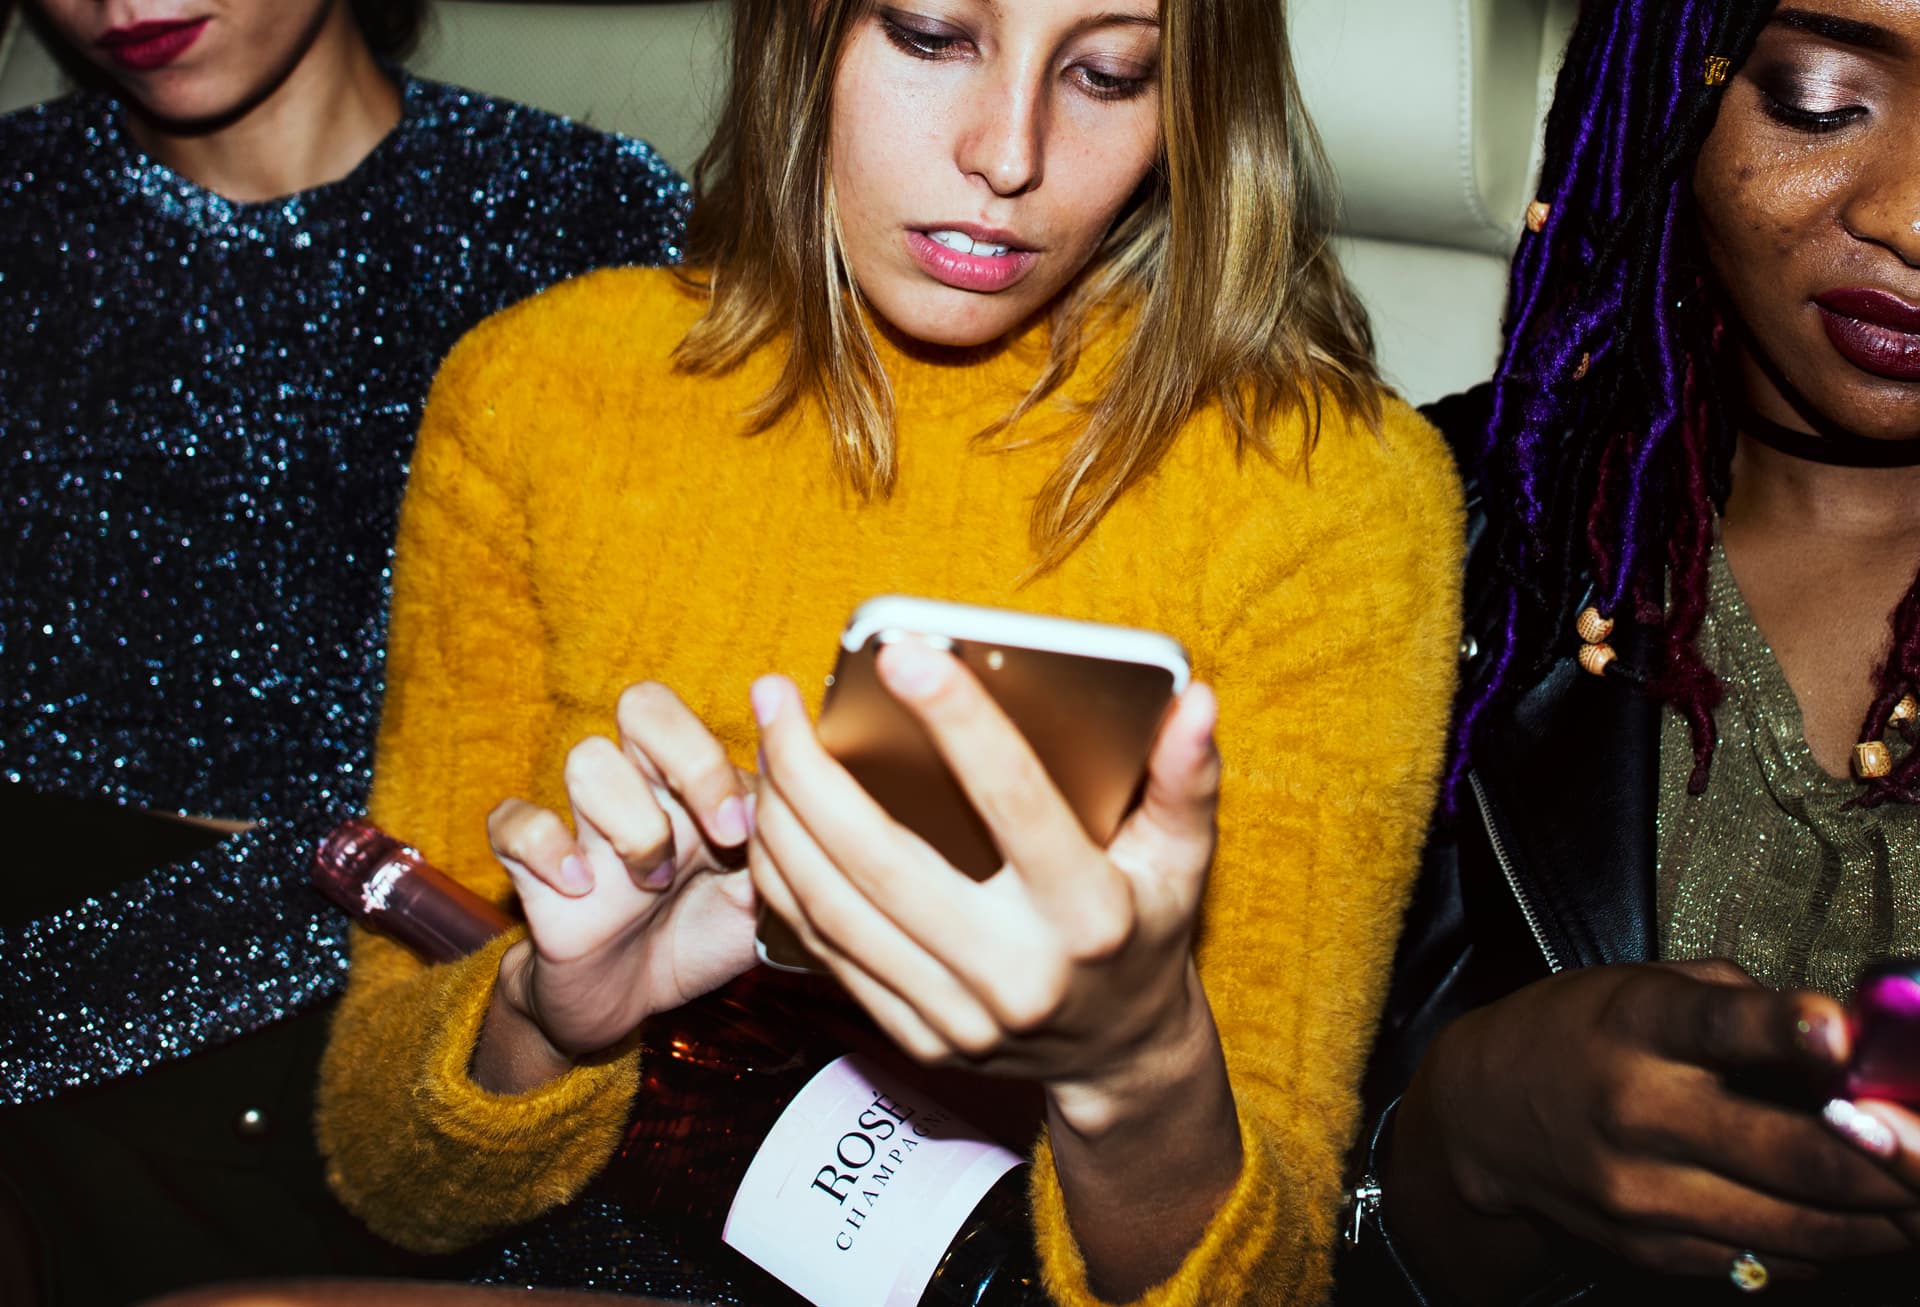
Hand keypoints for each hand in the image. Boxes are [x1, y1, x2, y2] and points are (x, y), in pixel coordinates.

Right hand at [483, 683, 759, 1070]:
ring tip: (652, 882)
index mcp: (700, 784)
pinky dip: (545, 847)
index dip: (734, 765)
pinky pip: (511, 821)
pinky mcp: (532, 865)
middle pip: (645, 705)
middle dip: (689, 760)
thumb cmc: (700, 936)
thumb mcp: (762, 904)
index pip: (714, 722)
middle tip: (718, 833)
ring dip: (631, 820)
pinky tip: (580, 887)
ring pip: (588, 757)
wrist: (625, 1002)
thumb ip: (793, 857)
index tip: (751, 833)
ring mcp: (585, 821)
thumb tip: (846, 823)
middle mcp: (644, 786)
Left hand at [746, 638, 1223, 1129]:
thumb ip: (1186, 779)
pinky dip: (785, 882)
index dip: (960, 724)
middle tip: (776, 696)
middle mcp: (1017, 973)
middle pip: (884, 859)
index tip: (904, 654)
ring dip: (782, 821)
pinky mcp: (916, 1035)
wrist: (1119, 1057)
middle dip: (812, 772)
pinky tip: (770, 820)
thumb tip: (1193, 699)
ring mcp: (958, 1015)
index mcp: (1087, 916)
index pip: (1015, 804)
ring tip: (764, 744)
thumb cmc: (1146, 930)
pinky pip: (826, 951)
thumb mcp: (1182, 860)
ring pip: (835, 908)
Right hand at [1393, 959, 1918, 1296]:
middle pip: (1794, 1154)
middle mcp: (1637, 1112)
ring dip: (1885, 1218)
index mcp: (1635, 1026)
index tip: (1840, 1030)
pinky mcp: (1651, 1247)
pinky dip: (1829, 1247)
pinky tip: (1865, 1227)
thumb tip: (1848, 1041)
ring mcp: (1644, 1193)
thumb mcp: (1641, 985)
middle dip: (1892, 1161)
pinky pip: (1767, 1262)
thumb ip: (1739, 1003)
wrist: (1479, 1115)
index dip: (1783, 1028)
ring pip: (1801, 1226)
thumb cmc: (1576, 1033)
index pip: (1714, 1026)